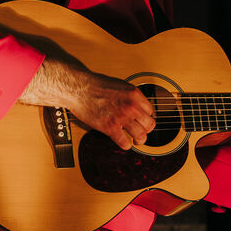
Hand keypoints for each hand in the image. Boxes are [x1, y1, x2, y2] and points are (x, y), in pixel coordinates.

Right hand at [21, 57, 153, 149]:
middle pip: (149, 125)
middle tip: (141, 131)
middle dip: (146, 129)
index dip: (146, 116)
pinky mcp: (110, 128)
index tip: (141, 120)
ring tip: (136, 140)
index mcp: (135, 94)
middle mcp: (131, 106)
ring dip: (139, 140)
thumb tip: (138, 106)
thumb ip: (131, 97)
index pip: (151, 111)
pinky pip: (125, 143)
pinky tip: (123, 142)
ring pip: (141, 136)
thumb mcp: (120, 85)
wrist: (79, 88)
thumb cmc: (95, 85)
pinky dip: (125, 145)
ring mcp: (121, 118)